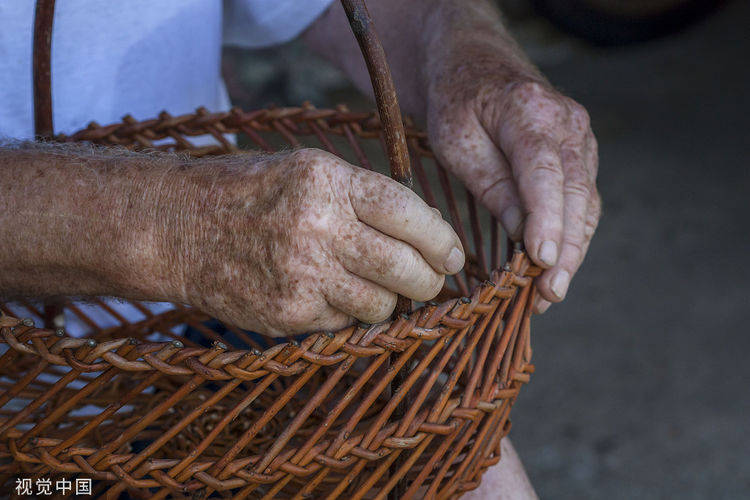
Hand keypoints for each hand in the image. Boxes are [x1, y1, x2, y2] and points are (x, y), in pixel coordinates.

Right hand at [166, 149, 463, 335]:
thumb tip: (424, 232)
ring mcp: (303, 274)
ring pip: (382, 305)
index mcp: (328, 181)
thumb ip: (363, 197)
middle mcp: (319, 226)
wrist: (178, 228)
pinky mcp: (289, 313)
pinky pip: (345, 323)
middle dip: (429, 281)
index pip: (407, 213)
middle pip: (405, 268)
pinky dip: (347, 314)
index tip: (454, 255)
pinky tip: (326, 294)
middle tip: (431, 282)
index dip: (441, 239)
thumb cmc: (249, 193)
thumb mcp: (306, 170)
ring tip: (372, 287)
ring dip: (389, 301)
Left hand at [428, 79, 600, 312]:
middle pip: (576, 195)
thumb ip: (491, 184)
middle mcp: (569, 124)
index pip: (546, 173)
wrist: (477, 67)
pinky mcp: (582, 155)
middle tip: (548, 294)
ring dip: (573, 251)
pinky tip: (555, 267)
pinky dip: (572, 235)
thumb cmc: (458, 102)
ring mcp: (582, 138)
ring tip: (550, 293)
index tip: (543, 260)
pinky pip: (582, 200)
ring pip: (586, 203)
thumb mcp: (456, 140)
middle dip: (567, 250)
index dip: (547, 220)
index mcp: (531, 112)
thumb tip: (522, 232)